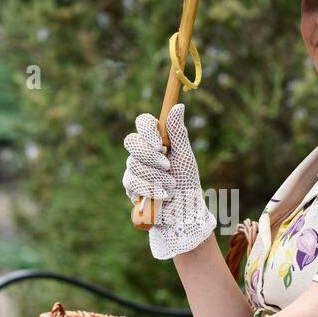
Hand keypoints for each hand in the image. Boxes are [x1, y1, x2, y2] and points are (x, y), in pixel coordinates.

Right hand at [122, 103, 216, 259]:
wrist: (183, 211)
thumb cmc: (187, 181)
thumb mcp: (185, 155)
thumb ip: (178, 132)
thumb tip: (178, 105)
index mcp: (156, 139)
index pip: (142, 122)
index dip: (147, 131)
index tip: (161, 144)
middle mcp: (142, 151)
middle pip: (131, 142)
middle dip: (150, 157)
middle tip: (168, 167)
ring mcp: (133, 168)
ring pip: (133, 164)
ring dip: (156, 177)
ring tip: (171, 186)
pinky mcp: (130, 186)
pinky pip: (132, 182)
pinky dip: (151, 189)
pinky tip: (163, 196)